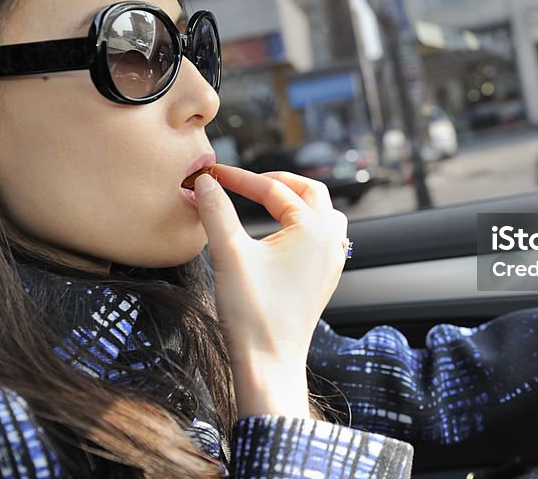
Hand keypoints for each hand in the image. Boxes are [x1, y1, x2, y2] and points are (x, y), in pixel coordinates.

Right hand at [194, 164, 347, 416]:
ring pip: (325, 213)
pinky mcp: (326, 279)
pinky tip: (284, 234)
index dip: (238, 179)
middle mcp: (331, 240)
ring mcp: (333, 260)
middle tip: (245, 181)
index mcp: (313, 228)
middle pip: (310, 191)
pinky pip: (325, 237)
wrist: (270, 362)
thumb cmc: (252, 311)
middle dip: (277, 182)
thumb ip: (216, 211)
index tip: (210, 175)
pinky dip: (306, 224)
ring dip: (298, 200)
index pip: (272, 189)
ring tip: (269, 200)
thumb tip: (205, 183)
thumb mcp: (229, 253)